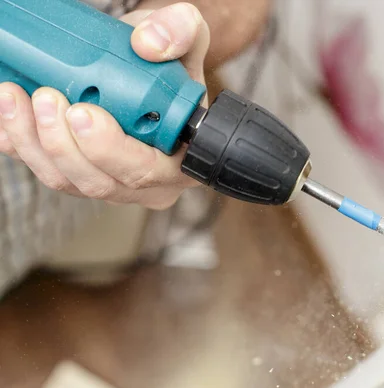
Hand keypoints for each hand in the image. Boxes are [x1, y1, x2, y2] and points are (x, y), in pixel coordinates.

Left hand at [0, 3, 209, 209]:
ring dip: (34, 142)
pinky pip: (45, 171)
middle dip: (63, 144)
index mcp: (181, 160)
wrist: (145, 70)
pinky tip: (9, 114)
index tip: (83, 112)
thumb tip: (149, 44)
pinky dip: (20, 145)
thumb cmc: (168, 66)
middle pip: (100, 182)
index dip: (110, 149)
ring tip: (16, 97)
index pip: (147, 170)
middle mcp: (148, 183)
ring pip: (66, 180)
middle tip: (45, 98)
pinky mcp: (80, 176)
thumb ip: (182, 32)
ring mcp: (112, 182)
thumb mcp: (190, 38)